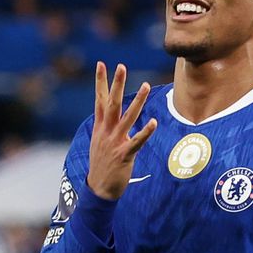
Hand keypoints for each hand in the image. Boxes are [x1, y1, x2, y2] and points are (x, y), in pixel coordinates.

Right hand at [87, 62, 156, 199]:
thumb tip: (112, 116)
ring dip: (138, 101)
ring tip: (146, 85)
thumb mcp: (100, 142)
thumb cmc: (102, 164)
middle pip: (112, 103)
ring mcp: (114, 142)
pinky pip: (136, 141)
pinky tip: (154, 122)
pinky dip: (145, 131)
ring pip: (127, 118)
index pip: (99, 99)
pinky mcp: (124, 155)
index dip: (101, 81)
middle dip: (117, 84)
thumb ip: (106, 127)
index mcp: (100, 127)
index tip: (101, 64)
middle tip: (121, 66)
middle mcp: (106, 132)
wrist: (98, 189)